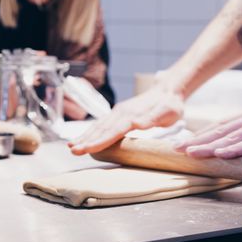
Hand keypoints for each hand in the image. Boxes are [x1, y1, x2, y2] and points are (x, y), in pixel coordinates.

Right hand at [68, 83, 184, 154]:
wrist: (167, 90)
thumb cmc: (170, 104)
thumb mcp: (167, 112)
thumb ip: (152, 118)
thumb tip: (136, 124)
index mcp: (131, 115)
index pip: (112, 131)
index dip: (98, 141)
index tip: (86, 149)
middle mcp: (121, 113)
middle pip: (101, 129)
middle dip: (86, 140)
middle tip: (73, 151)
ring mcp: (119, 113)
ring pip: (99, 126)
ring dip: (85, 136)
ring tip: (71, 146)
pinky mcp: (119, 114)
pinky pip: (102, 124)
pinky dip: (92, 132)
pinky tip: (84, 138)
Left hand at [175, 78, 241, 158]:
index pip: (221, 126)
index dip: (201, 134)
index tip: (185, 141)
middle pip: (219, 130)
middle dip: (196, 140)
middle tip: (176, 147)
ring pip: (231, 137)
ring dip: (209, 145)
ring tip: (190, 152)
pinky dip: (236, 148)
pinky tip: (222, 153)